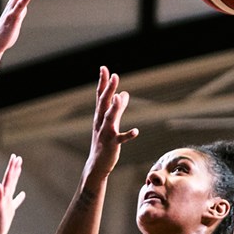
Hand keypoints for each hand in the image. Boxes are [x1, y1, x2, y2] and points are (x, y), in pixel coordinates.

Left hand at [0, 154, 25, 233]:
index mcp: (4, 194)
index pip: (9, 177)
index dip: (12, 167)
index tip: (15, 157)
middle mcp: (6, 196)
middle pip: (10, 179)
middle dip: (14, 168)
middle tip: (17, 158)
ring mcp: (8, 202)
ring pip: (13, 186)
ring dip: (16, 177)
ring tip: (18, 169)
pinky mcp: (10, 210)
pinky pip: (16, 201)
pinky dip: (19, 197)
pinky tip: (23, 194)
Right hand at [85, 66, 137, 183]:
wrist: (97, 164)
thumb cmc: (104, 142)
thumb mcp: (111, 123)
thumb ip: (119, 108)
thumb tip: (125, 93)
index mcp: (100, 116)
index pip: (100, 96)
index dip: (102, 82)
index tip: (104, 68)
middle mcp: (100, 122)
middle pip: (104, 103)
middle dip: (108, 89)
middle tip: (114, 76)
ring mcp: (105, 133)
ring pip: (109, 118)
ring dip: (115, 107)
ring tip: (120, 97)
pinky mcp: (112, 144)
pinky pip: (120, 138)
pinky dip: (128, 134)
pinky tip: (136, 131)